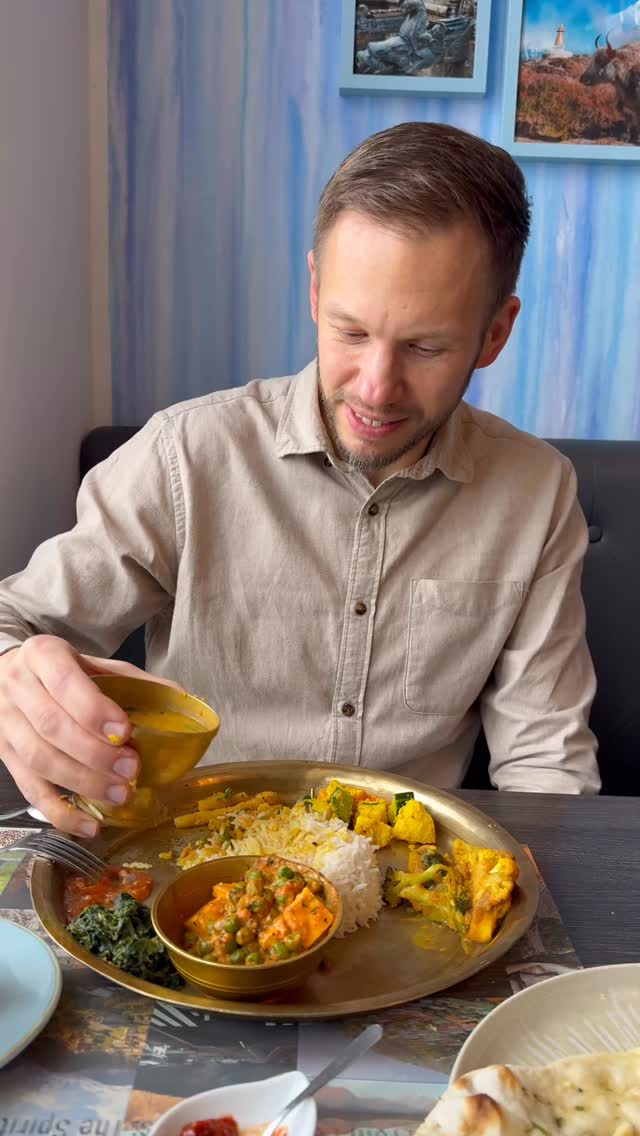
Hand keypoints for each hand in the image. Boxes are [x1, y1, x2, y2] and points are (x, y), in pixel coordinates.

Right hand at [0, 635, 180, 835]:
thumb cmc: (65, 673)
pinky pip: (30, 790)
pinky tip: (90, 825)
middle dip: (95, 753)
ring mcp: (6, 724)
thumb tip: (182, 702)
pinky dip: (60, 813)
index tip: (125, 732)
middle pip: (51, 726)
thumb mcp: (98, 665)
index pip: (64, 682)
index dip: (93, 710)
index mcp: (44, 655)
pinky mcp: (6, 757)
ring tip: (119, 795)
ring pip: (39, 760)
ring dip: (82, 782)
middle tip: (131, 769)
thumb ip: (135, 683)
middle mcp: (18, 687)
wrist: (13, 675)